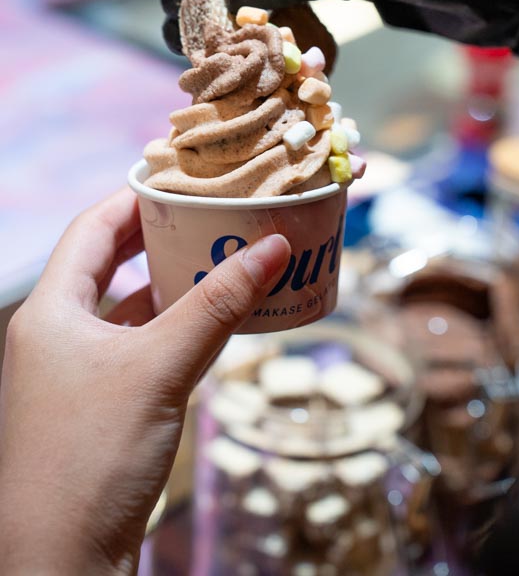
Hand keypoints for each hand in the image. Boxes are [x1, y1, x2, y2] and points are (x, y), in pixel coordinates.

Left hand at [0, 189, 289, 575]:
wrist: (61, 564)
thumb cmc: (93, 458)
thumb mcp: (161, 369)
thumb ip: (216, 306)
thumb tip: (269, 248)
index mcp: (50, 309)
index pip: (93, 227)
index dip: (139, 197)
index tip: (188, 181)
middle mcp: (54, 333)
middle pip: (110, 263)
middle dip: (162, 239)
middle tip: (215, 218)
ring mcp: (71, 372)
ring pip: (125, 308)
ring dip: (172, 286)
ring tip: (224, 264)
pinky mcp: (93, 406)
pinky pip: (135, 347)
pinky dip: (171, 329)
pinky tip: (209, 327)